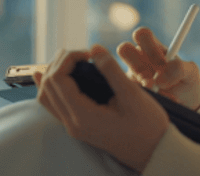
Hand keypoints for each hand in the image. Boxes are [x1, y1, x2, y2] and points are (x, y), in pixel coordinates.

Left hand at [34, 44, 169, 172]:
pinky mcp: (78, 125)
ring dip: (55, 73)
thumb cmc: (147, 125)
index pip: (57, 79)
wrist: (153, 150)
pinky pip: (55, 104)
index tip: (89, 52)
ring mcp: (74, 126)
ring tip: (73, 60)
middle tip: (85, 54)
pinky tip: (58, 73)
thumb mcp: (132, 94)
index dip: (68, 58)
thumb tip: (94, 48)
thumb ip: (110, 69)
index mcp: (83, 116)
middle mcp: (73, 124)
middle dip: (61, 62)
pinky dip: (53, 86)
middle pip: (48, 85)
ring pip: (47, 96)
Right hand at [117, 27, 199, 109]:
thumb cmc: (187, 81)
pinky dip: (148, 101)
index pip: (141, 34)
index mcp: (154, 48)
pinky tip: (163, 104)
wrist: (188, 103)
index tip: (162, 63)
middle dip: (138, 65)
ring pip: (126, 76)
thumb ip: (179, 68)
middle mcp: (140, 60)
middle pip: (124, 49)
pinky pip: (131, 94)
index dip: (148, 45)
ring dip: (145, 88)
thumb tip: (158, 80)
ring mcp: (133, 76)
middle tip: (153, 80)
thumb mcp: (190, 72)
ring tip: (164, 97)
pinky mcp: (131, 92)